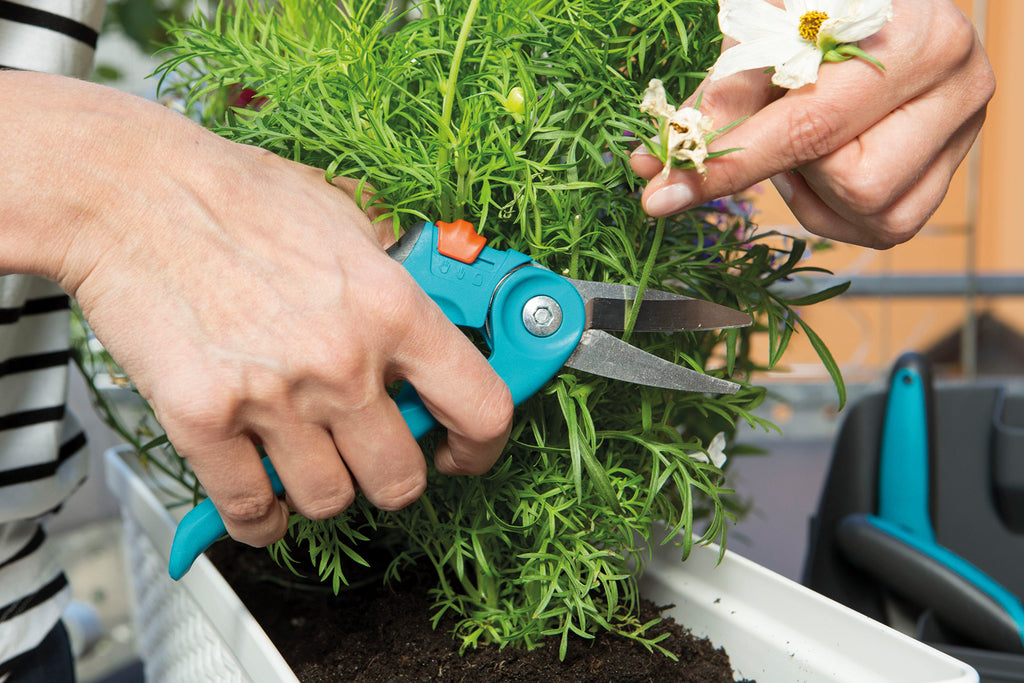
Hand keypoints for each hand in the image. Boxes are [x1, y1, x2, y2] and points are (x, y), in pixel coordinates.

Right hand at [4, 72, 512, 546]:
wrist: (132, 192)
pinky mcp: (203, 420)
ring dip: (326, 490)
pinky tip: (263, 495)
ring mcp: (273, 397)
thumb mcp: (347, 212)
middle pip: (402, 479)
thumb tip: (436, 300)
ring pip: (330, 501)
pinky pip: (252, 510)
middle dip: (393, 474)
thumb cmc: (237, 194)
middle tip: (373, 452)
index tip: (463, 451)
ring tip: (310, 460)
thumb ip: (397, 269)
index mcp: (393, 308)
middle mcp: (342, 361)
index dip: (483, 446)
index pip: (481, 409)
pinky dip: (262, 518)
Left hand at [630, 0, 993, 248]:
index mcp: (915, 38)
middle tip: (778, 127)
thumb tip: (657, 165)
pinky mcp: (952, 169)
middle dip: (798, 168)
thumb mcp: (767, 29)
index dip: (730, 165)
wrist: (881, 0)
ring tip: (808, 138)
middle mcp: (957, 86)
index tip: (663, 194)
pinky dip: (840, 206)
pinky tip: (830, 159)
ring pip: (876, 214)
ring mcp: (964, 132)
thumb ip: (720, 97)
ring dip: (819, 189)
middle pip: (855, 184)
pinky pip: (888, 223)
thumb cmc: (819, 8)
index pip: (809, 126)